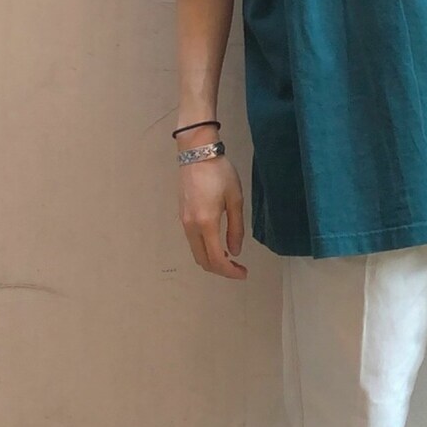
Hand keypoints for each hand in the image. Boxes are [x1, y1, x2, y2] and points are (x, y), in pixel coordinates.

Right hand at [179, 153, 247, 278]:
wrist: (197, 153)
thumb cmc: (220, 173)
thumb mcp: (235, 200)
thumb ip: (236, 228)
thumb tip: (235, 251)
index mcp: (206, 223)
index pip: (216, 259)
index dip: (230, 271)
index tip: (243, 273)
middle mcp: (191, 226)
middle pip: (203, 260)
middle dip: (221, 270)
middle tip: (238, 268)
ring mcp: (184, 222)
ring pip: (196, 252)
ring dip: (212, 260)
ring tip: (230, 258)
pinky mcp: (182, 216)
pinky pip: (193, 242)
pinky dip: (205, 249)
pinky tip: (218, 244)